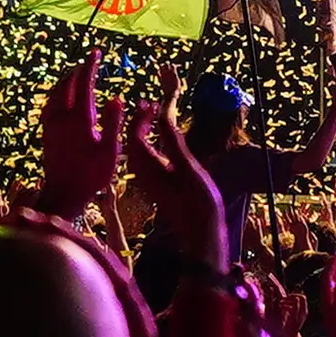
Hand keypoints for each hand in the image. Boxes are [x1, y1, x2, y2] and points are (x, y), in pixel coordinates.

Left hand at [29, 54, 121, 221]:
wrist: (63, 193)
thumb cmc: (91, 176)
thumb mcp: (110, 151)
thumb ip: (113, 123)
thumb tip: (116, 97)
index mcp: (80, 120)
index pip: (84, 84)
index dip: (90, 66)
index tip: (96, 52)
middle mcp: (62, 118)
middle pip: (67, 84)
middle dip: (78, 69)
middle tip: (89, 60)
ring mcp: (51, 125)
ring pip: (56, 93)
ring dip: (66, 79)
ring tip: (75, 73)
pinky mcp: (46, 132)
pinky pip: (49, 104)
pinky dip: (57, 93)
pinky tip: (61, 96)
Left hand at [121, 83, 227, 263]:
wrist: (202, 232)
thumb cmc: (198, 202)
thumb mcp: (188, 168)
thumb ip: (174, 143)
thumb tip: (162, 118)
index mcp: (148, 169)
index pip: (134, 137)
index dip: (140, 118)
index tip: (152, 103)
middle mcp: (144, 174)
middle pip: (133, 143)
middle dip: (139, 122)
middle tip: (152, 106)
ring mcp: (150, 181)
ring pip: (139, 151)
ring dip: (144, 132)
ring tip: (155, 117)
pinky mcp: (158, 185)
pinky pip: (147, 160)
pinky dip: (151, 145)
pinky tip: (162, 140)